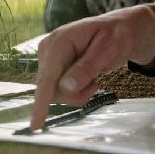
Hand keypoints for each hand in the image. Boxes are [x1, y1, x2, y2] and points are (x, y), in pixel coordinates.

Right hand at [30, 5, 154, 128]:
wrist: (118, 29)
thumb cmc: (116, 36)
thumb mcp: (107, 51)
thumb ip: (86, 68)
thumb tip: (65, 88)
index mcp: (60, 41)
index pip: (47, 77)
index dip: (41, 101)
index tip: (35, 124)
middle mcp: (48, 48)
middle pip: (51, 88)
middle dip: (75, 94)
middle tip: (96, 84)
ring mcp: (48, 57)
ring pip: (54, 92)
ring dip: (76, 93)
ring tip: (94, 79)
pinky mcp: (51, 66)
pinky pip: (57, 88)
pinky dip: (75, 90)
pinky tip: (87, 79)